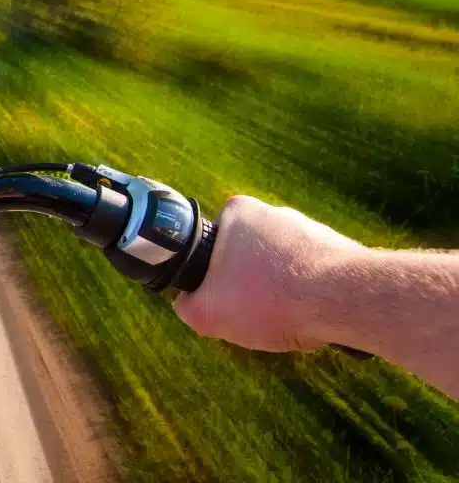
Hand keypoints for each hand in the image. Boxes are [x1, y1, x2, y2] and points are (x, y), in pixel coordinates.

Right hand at [173, 195, 362, 351]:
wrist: (345, 300)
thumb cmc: (270, 299)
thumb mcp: (206, 312)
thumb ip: (187, 306)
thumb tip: (188, 305)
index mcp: (237, 212)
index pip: (211, 247)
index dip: (213, 280)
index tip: (224, 301)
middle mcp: (274, 213)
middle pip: (248, 260)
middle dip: (249, 288)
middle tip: (255, 314)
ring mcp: (310, 229)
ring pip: (283, 271)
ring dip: (283, 296)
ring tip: (289, 320)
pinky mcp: (340, 250)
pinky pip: (314, 279)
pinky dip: (311, 299)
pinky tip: (315, 318)